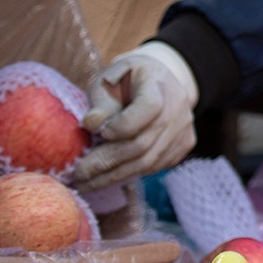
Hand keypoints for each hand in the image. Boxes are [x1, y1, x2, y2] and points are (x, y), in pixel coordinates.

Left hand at [72, 42, 198, 191]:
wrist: (160, 81)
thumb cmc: (126, 80)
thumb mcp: (109, 79)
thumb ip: (101, 100)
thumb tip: (91, 124)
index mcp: (158, 83)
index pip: (149, 107)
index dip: (124, 125)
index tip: (100, 132)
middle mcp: (177, 108)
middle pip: (143, 143)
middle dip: (107, 162)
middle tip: (79, 174)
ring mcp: (183, 129)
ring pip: (148, 161)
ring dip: (114, 176)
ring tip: (87, 183)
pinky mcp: (184, 144)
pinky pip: (155, 166)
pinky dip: (129, 174)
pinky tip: (107, 176)